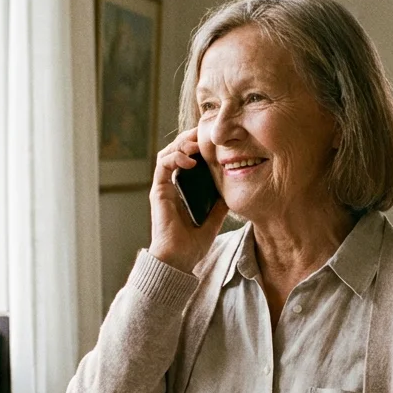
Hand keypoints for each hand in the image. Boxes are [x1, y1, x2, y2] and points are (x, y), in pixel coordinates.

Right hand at [148, 128, 229, 273]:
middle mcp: (172, 184)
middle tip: (207, 132)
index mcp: (184, 189)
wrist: (179, 260)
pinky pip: (162, 165)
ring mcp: (164, 187)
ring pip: (168, 153)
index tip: (215, 138)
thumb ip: (220, 202)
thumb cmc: (194, 243)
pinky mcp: (158, 192)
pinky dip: (175, 158)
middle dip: (191, 138)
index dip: (199, 145)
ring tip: (198, 143)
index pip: (189, 158)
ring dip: (182, 144)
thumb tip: (234, 187)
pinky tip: (190, 161)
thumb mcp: (215, 218)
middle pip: (178, 151)